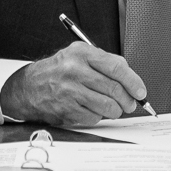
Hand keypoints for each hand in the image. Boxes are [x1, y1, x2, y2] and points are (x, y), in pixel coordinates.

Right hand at [1, 43, 148, 127]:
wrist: (29, 87)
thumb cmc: (59, 71)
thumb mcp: (79, 56)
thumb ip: (104, 63)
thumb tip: (131, 78)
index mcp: (82, 53)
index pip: (116, 67)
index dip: (133, 81)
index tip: (140, 91)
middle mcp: (75, 70)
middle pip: (114, 89)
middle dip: (128, 100)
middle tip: (130, 104)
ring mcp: (70, 91)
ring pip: (108, 106)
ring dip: (116, 111)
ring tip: (114, 108)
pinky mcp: (67, 109)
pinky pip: (94, 117)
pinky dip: (99, 116)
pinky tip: (93, 110)